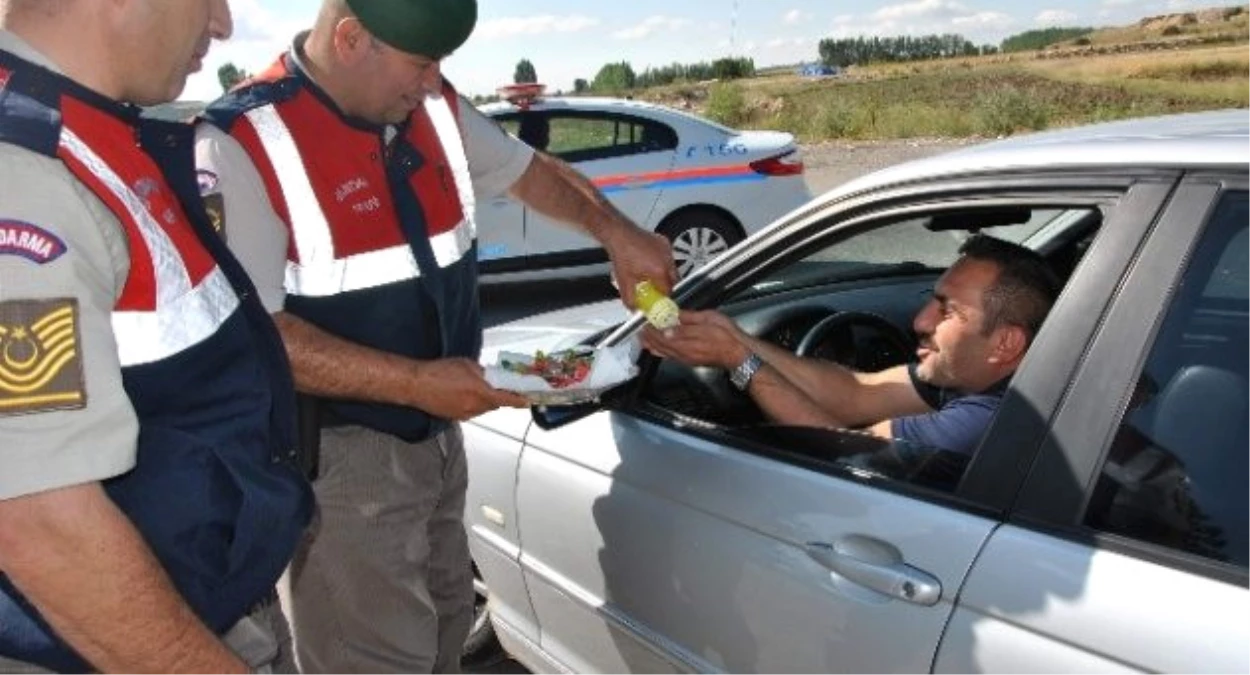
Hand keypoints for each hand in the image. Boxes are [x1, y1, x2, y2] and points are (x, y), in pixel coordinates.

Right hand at [411, 358, 529, 419]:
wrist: (417, 384)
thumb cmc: (438, 372)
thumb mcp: (467, 364)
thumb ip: (483, 372)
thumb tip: (491, 375)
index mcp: (481, 392)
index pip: (507, 400)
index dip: (519, 401)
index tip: (526, 401)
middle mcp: (475, 407)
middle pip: (494, 404)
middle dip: (496, 396)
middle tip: (493, 385)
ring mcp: (465, 414)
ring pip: (482, 408)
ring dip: (482, 400)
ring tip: (470, 387)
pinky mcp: (455, 417)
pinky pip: (470, 411)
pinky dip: (471, 404)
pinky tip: (460, 394)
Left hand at [605, 227, 677, 307]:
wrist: (618, 234)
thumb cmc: (621, 254)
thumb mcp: (624, 282)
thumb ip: (630, 300)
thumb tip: (634, 309)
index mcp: (659, 270)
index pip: (669, 291)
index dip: (664, 298)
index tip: (659, 301)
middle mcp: (666, 259)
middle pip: (674, 280)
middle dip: (666, 287)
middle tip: (656, 290)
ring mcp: (666, 249)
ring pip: (671, 268)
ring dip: (664, 274)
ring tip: (650, 275)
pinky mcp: (664, 242)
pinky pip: (667, 257)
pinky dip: (661, 262)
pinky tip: (649, 262)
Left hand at [640, 310, 748, 369]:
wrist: (739, 354)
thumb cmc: (728, 337)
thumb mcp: (708, 320)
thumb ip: (688, 319)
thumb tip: (672, 318)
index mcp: (685, 342)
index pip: (660, 335)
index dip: (650, 328)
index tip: (643, 321)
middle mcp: (683, 353)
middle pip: (659, 346)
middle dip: (648, 338)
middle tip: (640, 330)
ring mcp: (686, 359)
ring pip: (663, 353)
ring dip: (653, 345)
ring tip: (645, 339)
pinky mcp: (691, 361)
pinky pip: (671, 356)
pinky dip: (662, 351)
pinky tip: (661, 348)